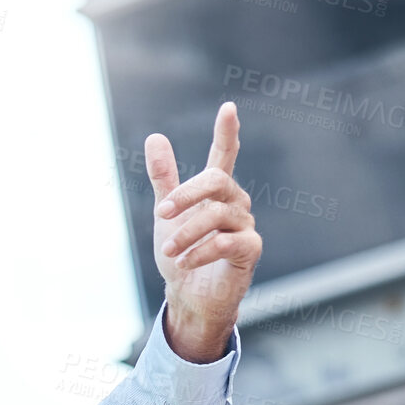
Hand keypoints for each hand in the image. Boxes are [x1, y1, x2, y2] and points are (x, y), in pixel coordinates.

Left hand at [145, 101, 262, 362]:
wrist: (187, 296)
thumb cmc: (181, 254)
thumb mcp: (166, 215)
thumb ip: (163, 179)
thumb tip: (155, 136)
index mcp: (215, 193)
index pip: (224, 156)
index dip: (227, 133)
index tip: (228, 108)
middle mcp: (235, 204)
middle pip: (217, 181)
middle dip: (186, 194)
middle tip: (161, 212)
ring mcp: (245, 227)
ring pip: (218, 214)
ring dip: (187, 233)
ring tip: (168, 250)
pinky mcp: (250, 251)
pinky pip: (229, 242)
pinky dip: (202, 251)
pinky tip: (185, 261)